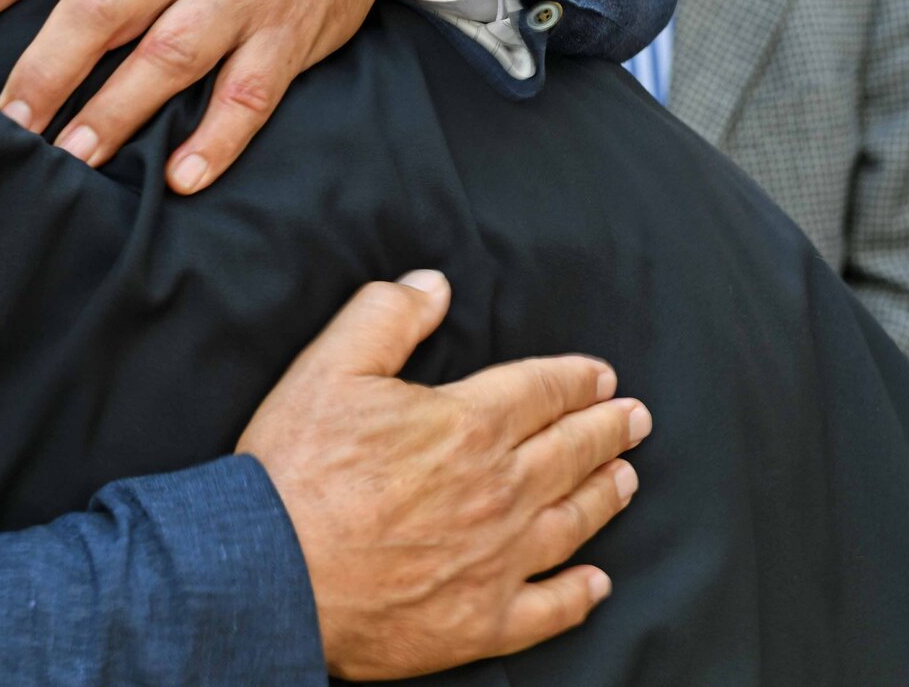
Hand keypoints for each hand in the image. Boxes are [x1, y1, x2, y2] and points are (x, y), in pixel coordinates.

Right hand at [238, 271, 648, 679]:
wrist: (273, 572)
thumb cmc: (296, 468)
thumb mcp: (327, 366)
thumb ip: (385, 316)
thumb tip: (433, 286)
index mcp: (467, 426)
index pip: (540, 393)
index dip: (574, 380)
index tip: (601, 377)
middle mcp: (499, 492)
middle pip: (569, 453)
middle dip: (605, 430)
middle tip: (634, 419)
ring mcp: (497, 561)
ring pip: (572, 523)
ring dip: (604, 496)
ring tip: (625, 479)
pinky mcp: (482, 622)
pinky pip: (551, 608)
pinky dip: (579, 593)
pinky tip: (596, 581)